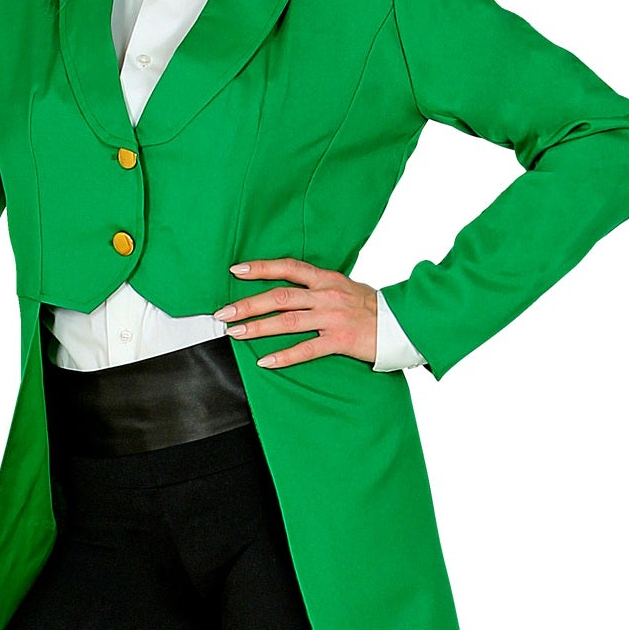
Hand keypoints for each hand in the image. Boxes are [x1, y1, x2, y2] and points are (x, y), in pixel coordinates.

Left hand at [213, 257, 377, 367]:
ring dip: (257, 327)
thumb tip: (292, 287)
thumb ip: (319, 287)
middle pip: (280, 296)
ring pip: (287, 321)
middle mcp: (327, 295)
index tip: (236, 270)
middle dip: (248, 303)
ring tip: (235, 333)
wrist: (404, 324)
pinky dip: (284, 356)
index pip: (288, 268)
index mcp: (327, 279)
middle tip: (223, 312)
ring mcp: (333, 318)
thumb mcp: (345, 287)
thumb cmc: (373, 307)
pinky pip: (307, 349)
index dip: (261, 268)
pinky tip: (265, 361)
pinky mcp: (340, 341)